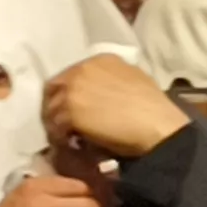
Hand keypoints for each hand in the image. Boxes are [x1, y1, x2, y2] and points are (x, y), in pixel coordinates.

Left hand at [45, 53, 188, 161]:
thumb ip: (112, 79)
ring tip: (66, 139)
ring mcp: (73, 90)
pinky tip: (69, 146)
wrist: (155, 124)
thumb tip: (100, 93)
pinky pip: (55, 127)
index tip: (71, 108)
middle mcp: (82, 70)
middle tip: (62, 124)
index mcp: (99, 60)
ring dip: (56, 124)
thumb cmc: (152, 106)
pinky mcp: (69, 112)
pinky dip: (59, 137)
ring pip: (51, 109)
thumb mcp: (134, 80)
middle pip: (53, 88)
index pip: (70, 74)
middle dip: (55, 106)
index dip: (68, 93)